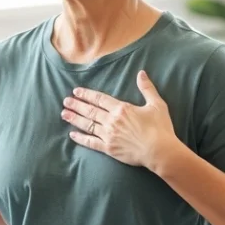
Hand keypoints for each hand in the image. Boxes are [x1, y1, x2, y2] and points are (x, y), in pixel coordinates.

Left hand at [60, 70, 179, 169]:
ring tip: (64, 114)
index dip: (86, 94)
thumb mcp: (156, 104)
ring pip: (87, 124)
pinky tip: (72, 135)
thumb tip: (141, 73)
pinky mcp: (108, 148)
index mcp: (121, 109)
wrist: (160, 151)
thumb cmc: (160, 128)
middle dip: (76, 105)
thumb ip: (147, 88)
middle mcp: (111, 120)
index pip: (99, 99)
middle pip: (89, 110)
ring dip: (74, 118)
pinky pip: (90, 142)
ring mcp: (108, 135)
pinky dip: (80, 138)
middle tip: (65, 101)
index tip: (76, 91)